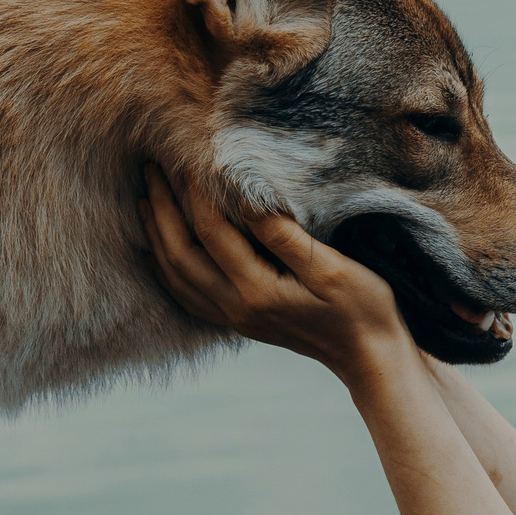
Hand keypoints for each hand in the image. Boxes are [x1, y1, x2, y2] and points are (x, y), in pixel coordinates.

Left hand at [138, 166, 413, 376]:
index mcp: (258, 291)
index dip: (196, 193)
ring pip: (176, 275)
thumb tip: (246, 199)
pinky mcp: (237, 320)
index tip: (188, 158)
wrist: (369, 357)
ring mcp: (233, 317)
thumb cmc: (362, 309)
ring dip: (156, 235)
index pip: (212, 233)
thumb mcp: (332, 268)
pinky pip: (186, 294)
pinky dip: (165, 267)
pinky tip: (159, 249)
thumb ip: (284, 236)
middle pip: (180, 253)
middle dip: (162, 209)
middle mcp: (236, 307)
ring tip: (146, 198)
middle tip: (151, 168)